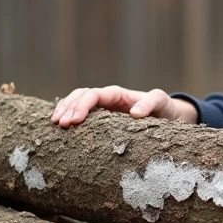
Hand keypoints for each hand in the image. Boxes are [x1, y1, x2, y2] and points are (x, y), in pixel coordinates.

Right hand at [51, 86, 197, 127]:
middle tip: (59, 125)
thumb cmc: (164, 109)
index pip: (93, 95)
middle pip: (80, 96)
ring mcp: (102, 109)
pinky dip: (68, 117)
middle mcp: (107, 99)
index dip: (82, 105)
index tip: (74, 121)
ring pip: (76, 103)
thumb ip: (150, 104)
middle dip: (68, 108)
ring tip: (54, 125)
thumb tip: (135, 113)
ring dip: (64, 111)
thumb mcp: (161, 103)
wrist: (168, 117)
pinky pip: (81, 115)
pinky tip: (58, 128)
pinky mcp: (101, 120)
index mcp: (117, 94)